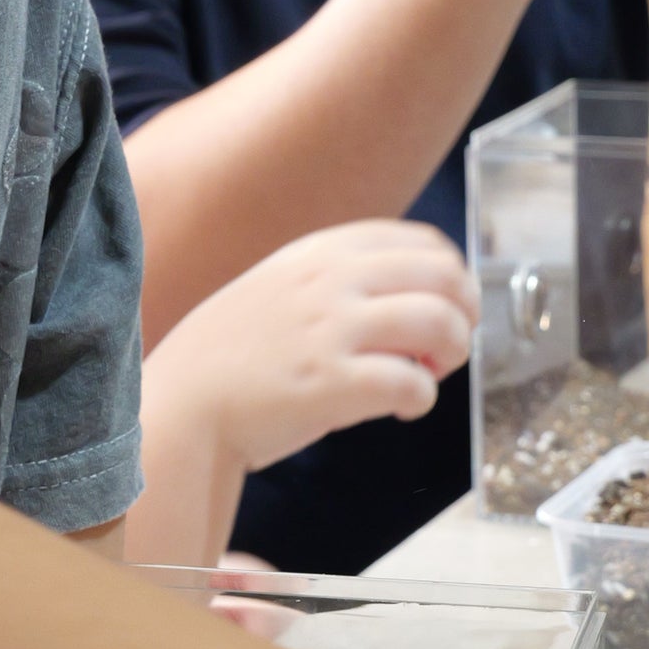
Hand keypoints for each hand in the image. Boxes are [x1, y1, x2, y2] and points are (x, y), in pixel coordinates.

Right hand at [142, 221, 478, 477]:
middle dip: (463, 313)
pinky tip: (403, 407)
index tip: (447, 306)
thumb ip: (340, 279)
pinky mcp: (333, 384)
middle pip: (444, 275)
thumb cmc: (235, 355)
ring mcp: (331, 330)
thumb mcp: (281, 286)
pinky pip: (414, 383)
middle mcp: (330, 280)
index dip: (451, 276)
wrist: (184, 405)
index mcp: (320, 252)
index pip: (422, 242)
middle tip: (450, 346)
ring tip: (429, 373)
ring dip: (452, 353)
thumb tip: (417, 295)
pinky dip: (423, 398)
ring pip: (440, 323)